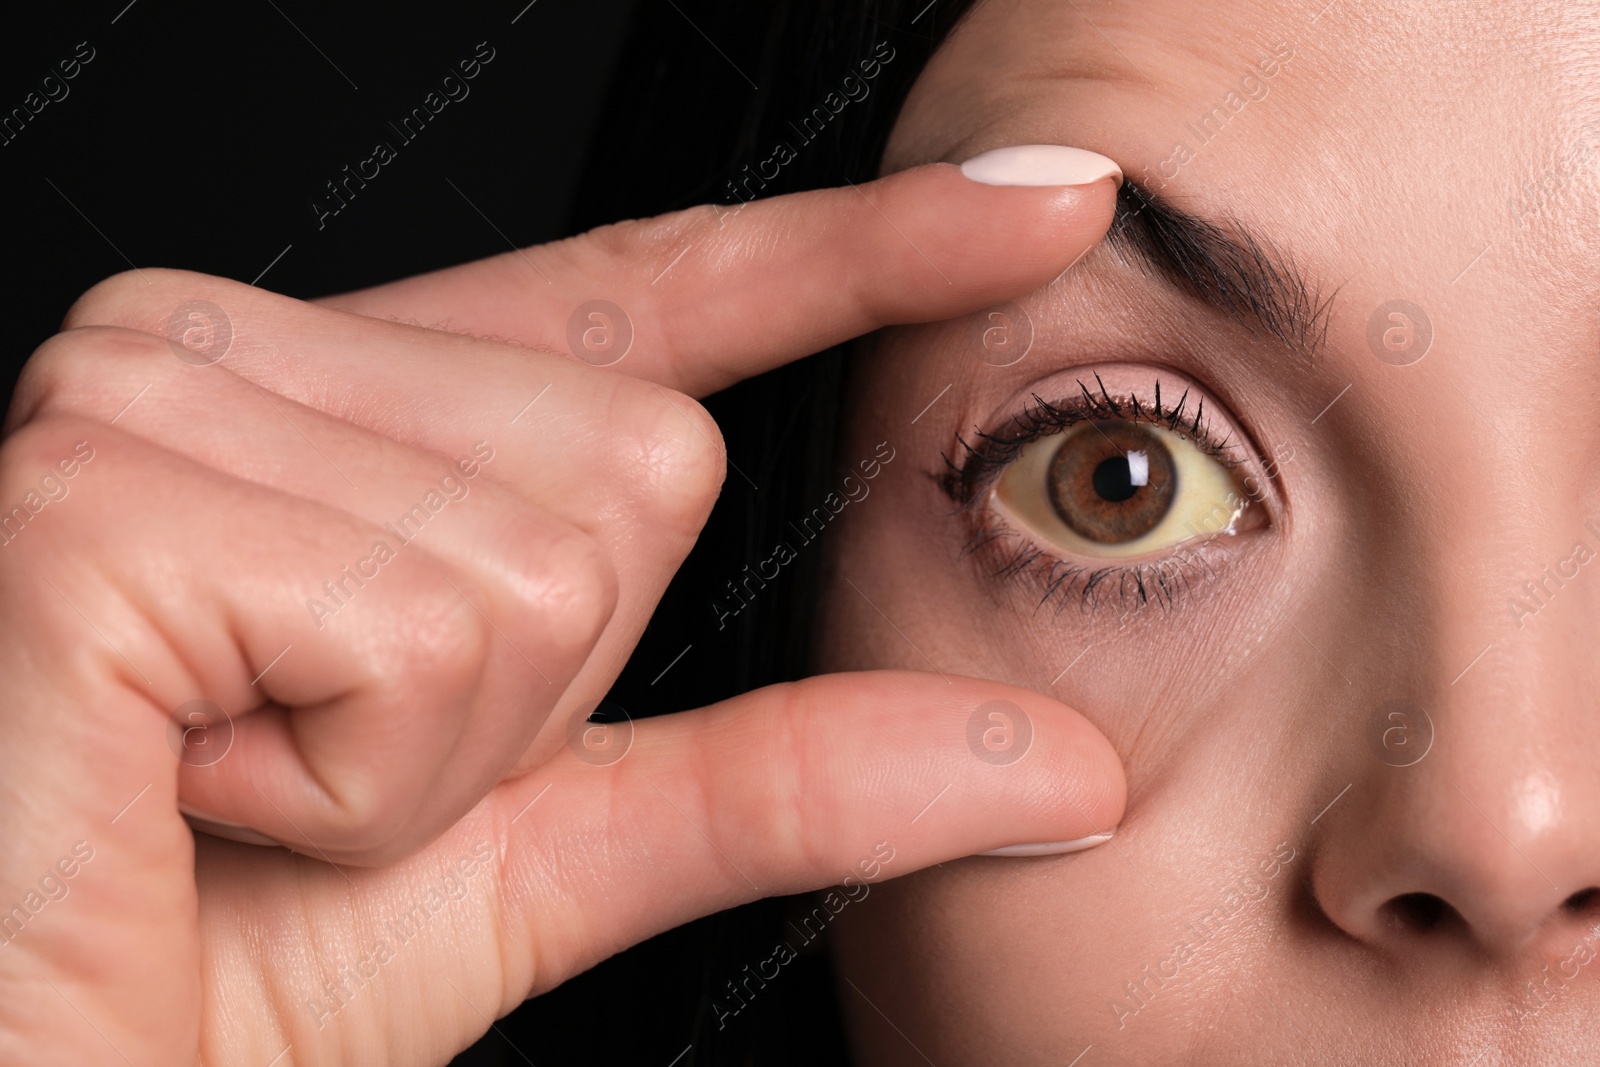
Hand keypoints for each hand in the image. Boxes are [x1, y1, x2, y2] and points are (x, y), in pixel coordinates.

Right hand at [0, 160, 1125, 1064]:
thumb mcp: (544, 844)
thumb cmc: (222, 962)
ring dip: (427, 753)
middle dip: (524, 693)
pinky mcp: (101, 495)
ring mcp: (157, 397)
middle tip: (315, 766)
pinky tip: (174, 781)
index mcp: (345, 413)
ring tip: (230, 784)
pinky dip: (346, 780)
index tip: (1041, 207)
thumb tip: (1056, 756)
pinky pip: (423, 631)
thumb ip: (786, 772)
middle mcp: (241, 355)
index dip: (856, 254)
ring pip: (551, 554)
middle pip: (637, 464)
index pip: (654, 297)